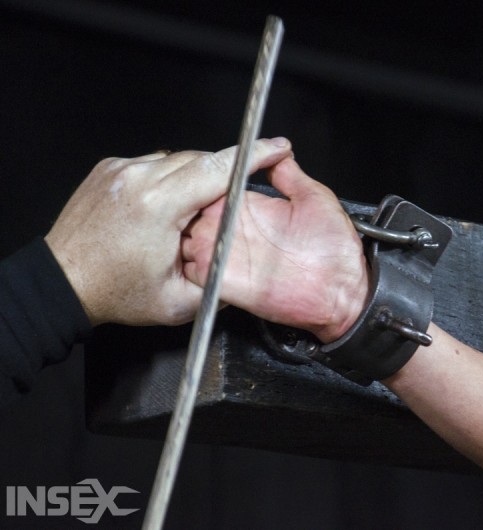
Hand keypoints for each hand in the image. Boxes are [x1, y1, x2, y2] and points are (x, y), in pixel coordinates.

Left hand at [45, 138, 292, 325]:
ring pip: (178, 159)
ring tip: (188, 214)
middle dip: (224, 175)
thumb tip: (246, 257)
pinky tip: (162, 208)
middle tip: (227, 205)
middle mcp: (139, 178)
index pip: (219, 168)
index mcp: (160, 206)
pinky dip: (167, 179)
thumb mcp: (179, 302)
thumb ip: (220, 280)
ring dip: (194, 178)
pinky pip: (153, 163)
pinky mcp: (109, 168)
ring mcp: (122, 169)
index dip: (254, 155)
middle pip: (201, 159)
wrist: (61, 284)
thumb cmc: (114, 292)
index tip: (277, 147)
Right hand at [181, 157, 368, 342]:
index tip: (194, 167)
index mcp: (251, 207)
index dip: (200, 175)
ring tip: (172, 216)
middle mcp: (233, 230)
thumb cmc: (334, 251)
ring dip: (172, 229)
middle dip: (177, 200)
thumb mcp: (315, 199)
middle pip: (188, 210)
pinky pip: (186, 269)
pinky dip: (179, 258)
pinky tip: (184, 243)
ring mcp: (223, 255)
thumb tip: (278, 149)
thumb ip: (290, 175)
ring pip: (180, 238)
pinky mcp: (219, 281)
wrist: (338, 291)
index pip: (211, 185)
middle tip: (176, 192)